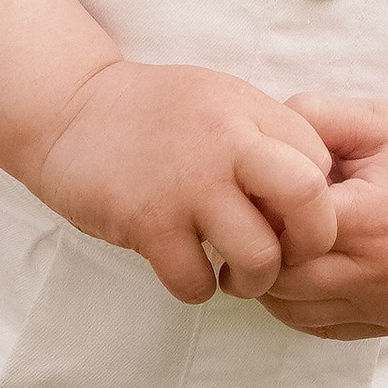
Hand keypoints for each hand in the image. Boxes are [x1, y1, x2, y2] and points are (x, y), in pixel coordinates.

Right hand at [25, 63, 340, 305]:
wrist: (66, 109)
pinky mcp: (146, 221)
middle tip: (288, 256)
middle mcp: (226, 143)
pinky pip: (196, 281)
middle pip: (311, 200)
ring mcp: (186, 184)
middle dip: (312, 243)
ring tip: (234, 274)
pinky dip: (197, 287)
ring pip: (259, 257)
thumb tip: (314, 195)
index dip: (318, 202)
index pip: (321, 164)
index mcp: (249, 109)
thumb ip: (265, 138)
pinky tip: (186, 267)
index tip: (291, 217)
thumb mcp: (219, 100)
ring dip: (253, 280)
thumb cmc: (152, 114)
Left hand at [261, 96, 387, 337]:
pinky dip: (306, 303)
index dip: (258, 219)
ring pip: (299, 314)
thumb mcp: (367, 116)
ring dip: (278, 285)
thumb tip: (250, 152)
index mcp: (375, 219)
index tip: (255, 196)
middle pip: (284, 285)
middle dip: (261, 255)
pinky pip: (328, 327)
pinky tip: (310, 266)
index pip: (282, 240)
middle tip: (257, 222)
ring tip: (283, 243)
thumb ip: (304, 120)